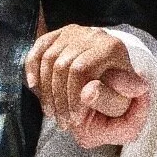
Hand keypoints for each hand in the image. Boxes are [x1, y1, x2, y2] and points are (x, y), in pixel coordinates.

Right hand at [24, 24, 151, 148]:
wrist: (114, 83)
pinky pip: (39, 48)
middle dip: (60, 99)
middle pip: (62, 65)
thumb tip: (88, 92)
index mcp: (112, 48)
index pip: (81, 70)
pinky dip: (32, 69)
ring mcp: (75, 32)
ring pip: (48, 58)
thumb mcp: (123, 104)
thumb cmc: (118, 98)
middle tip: (63, 123)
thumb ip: (109, 99)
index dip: (73, 98)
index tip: (76, 120)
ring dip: (46, 91)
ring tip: (52, 113)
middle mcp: (93, 34)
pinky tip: (34, 88)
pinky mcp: (59, 34)